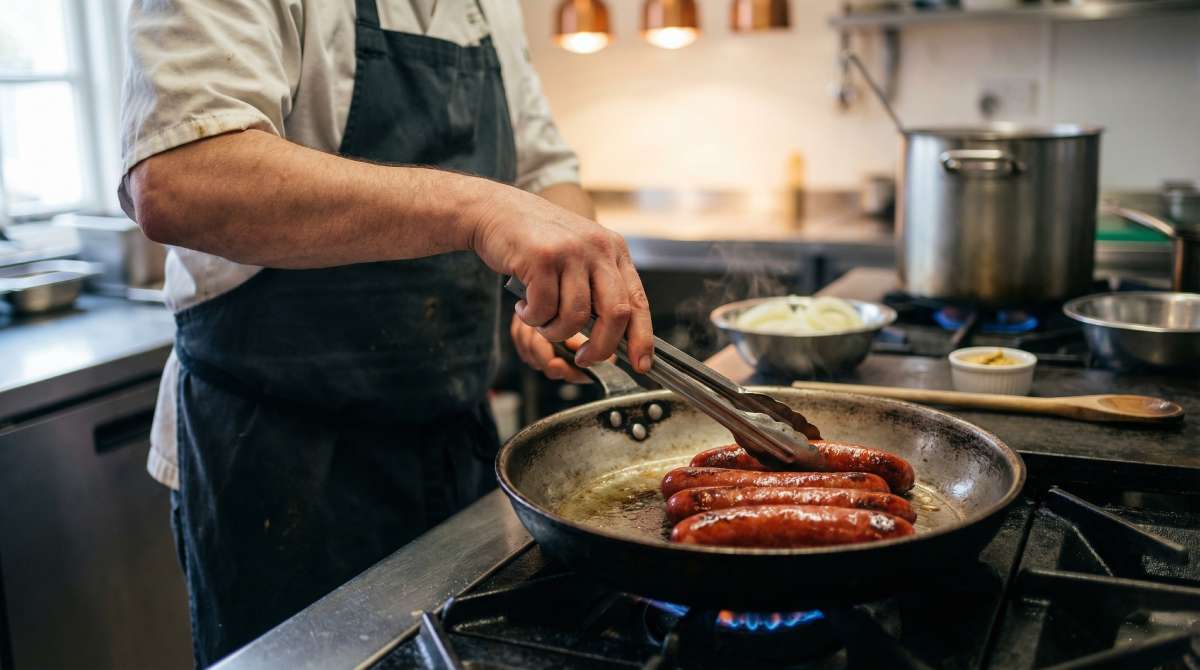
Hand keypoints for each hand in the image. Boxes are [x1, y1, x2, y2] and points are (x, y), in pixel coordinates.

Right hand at [470, 185, 652, 371]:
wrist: (496, 210)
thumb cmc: (537, 240)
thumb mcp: (580, 254)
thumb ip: (598, 286)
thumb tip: (614, 336)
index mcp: (614, 250)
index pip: (638, 300)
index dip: (642, 337)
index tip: (641, 364)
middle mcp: (598, 248)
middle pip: (615, 314)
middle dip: (600, 347)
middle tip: (583, 359)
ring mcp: (571, 252)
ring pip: (576, 317)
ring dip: (556, 332)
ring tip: (542, 323)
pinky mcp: (542, 258)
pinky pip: (544, 309)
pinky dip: (533, 318)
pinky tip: (524, 307)